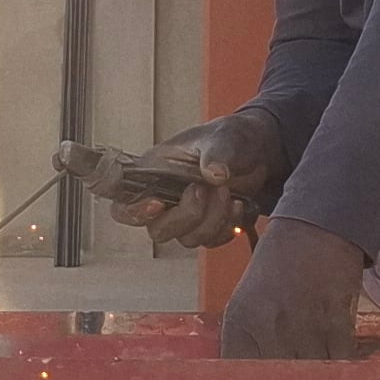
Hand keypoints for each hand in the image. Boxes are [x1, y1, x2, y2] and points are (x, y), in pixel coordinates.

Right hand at [109, 107, 287, 251]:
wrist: (259, 151)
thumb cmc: (231, 137)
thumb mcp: (226, 136)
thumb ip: (218, 152)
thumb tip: (213, 173)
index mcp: (154, 170)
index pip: (120, 195)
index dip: (131, 209)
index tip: (156, 204)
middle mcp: (164, 196)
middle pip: (157, 229)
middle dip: (187, 216)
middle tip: (209, 190)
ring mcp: (185, 215)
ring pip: (187, 239)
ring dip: (213, 220)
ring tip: (230, 194)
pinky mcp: (207, 226)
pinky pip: (211, 242)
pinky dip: (228, 228)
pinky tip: (240, 206)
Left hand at [221, 214, 375, 362]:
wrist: (316, 228)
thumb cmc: (280, 264)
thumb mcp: (246, 299)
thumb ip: (246, 339)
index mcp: (240, 320)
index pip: (239, 376)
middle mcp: (269, 326)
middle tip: (292, 378)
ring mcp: (304, 326)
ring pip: (311, 377)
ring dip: (315, 376)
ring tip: (314, 359)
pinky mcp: (337, 323)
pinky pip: (339, 363)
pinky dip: (339, 363)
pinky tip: (334, 350)